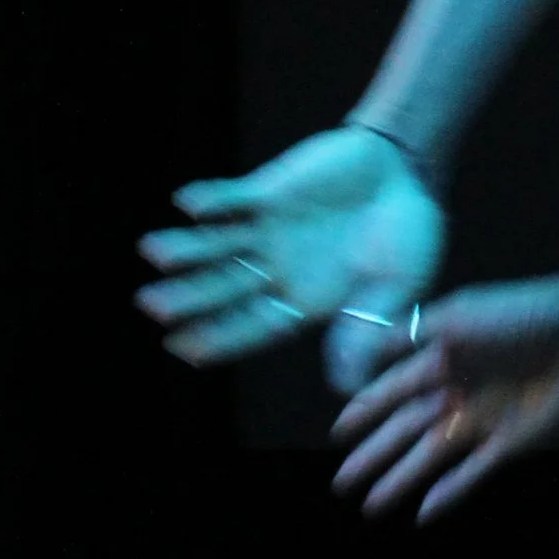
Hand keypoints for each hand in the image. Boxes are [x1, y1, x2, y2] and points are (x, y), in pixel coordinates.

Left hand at [137, 125, 445, 381]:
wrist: (407, 171)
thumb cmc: (409, 235)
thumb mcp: (398, 285)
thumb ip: (369, 327)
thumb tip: (347, 387)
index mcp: (305, 302)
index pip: (252, 326)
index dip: (219, 337)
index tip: (183, 348)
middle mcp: (277, 270)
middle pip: (224, 289)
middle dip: (188, 297)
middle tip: (150, 305)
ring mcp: (269, 230)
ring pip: (217, 245)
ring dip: (186, 248)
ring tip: (153, 251)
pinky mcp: (270, 191)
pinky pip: (233, 197)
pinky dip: (211, 200)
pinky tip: (186, 203)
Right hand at [328, 274, 558, 520]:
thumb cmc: (520, 314)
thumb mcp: (457, 315)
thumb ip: (409, 334)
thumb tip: (364, 350)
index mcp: (443, 359)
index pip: (393, 390)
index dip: (364, 411)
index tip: (338, 433)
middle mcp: (458, 391)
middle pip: (405, 430)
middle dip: (372, 456)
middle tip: (341, 483)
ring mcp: (483, 419)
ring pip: (430, 457)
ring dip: (400, 480)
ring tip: (370, 505)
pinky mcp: (510, 443)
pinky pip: (472, 473)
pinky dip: (447, 493)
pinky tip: (423, 512)